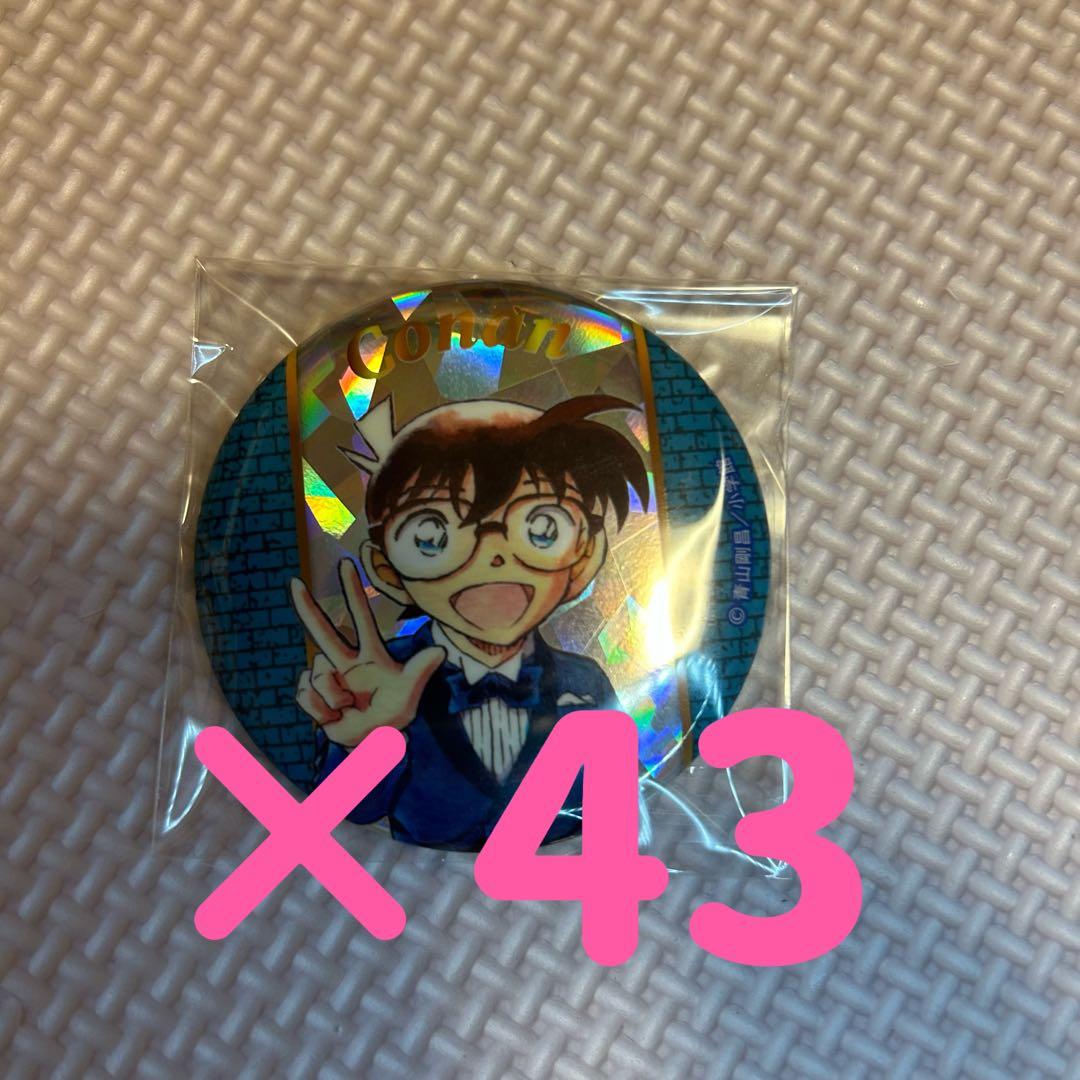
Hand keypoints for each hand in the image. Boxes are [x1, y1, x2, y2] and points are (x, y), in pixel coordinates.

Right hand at [291, 560, 445, 747]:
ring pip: (318, 674)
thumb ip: (419, 672)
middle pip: (322, 631)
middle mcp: (346, 662)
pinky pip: (305, 694)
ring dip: (332, 698)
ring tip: (347, 710)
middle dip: (307, 607)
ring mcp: (327, 678)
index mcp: (370, 656)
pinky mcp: (312, 696)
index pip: (361, 618)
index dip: (353, 591)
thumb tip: (441, 650)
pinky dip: (319, 710)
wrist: (371, 746)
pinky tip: (331, 718)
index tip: (346, 563)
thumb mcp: (408, 696)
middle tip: (294, 583)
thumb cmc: (393, 718)